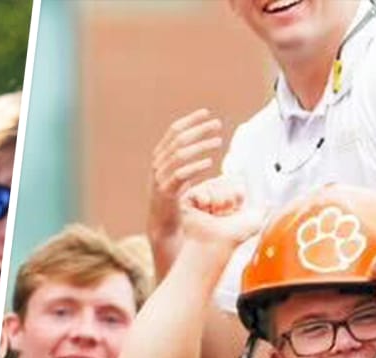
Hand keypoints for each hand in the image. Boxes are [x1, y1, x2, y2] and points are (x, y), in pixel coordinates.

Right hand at [149, 110, 225, 267]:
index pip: (173, 132)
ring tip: (218, 142)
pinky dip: (195, 166)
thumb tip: (200, 141)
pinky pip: (181, 175)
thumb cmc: (173, 199)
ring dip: (201, 146)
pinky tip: (210, 162)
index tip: (206, 113)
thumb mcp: (178, 175)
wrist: (162, 226)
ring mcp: (159, 178)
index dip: (190, 120)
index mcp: (159, 157)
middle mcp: (157, 164)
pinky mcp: (165, 192)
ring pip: (180, 155)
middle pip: (178, 140)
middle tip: (218, 125)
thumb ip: (184, 159)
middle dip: (199, 129)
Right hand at [179, 176, 262, 261]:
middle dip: (227, 199)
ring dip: (217, 201)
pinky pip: (200, 189)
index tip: (235, 210)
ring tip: (212, 214)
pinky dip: (204, 200)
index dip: (237, 196)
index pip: (236, 184)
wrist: (215, 243)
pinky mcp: (189, 199)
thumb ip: (264, 209)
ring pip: (213, 184)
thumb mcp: (255, 220)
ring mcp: (201, 198)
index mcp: (229, 201)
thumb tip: (271, 202)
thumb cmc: (233, 237)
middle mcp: (215, 197)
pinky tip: (203, 211)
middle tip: (223, 214)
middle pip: (225, 181)